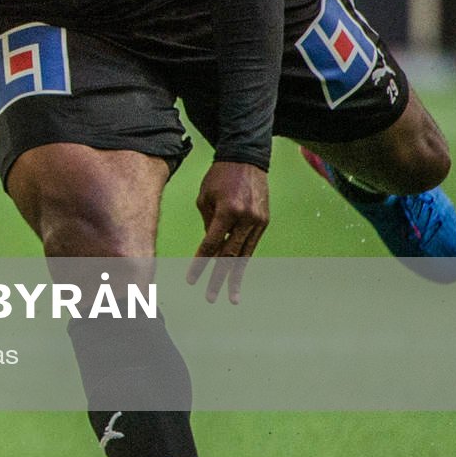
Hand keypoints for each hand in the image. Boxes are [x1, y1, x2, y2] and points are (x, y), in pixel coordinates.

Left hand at [188, 160, 268, 303]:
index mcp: (228, 211)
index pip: (211, 245)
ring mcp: (258, 221)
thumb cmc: (219, 176)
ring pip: (244, 255)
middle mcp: (246, 219)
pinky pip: (251, 246)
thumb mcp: (204, 198)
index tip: (191, 279)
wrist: (246, 159)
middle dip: (218, 278)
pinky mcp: (264, 221)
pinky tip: (237, 276)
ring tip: (230, 297)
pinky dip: (243, 261)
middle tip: (210, 297)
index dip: (200, 264)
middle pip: (229, 255)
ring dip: (235, 277)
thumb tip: (208, 248)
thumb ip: (206, 224)